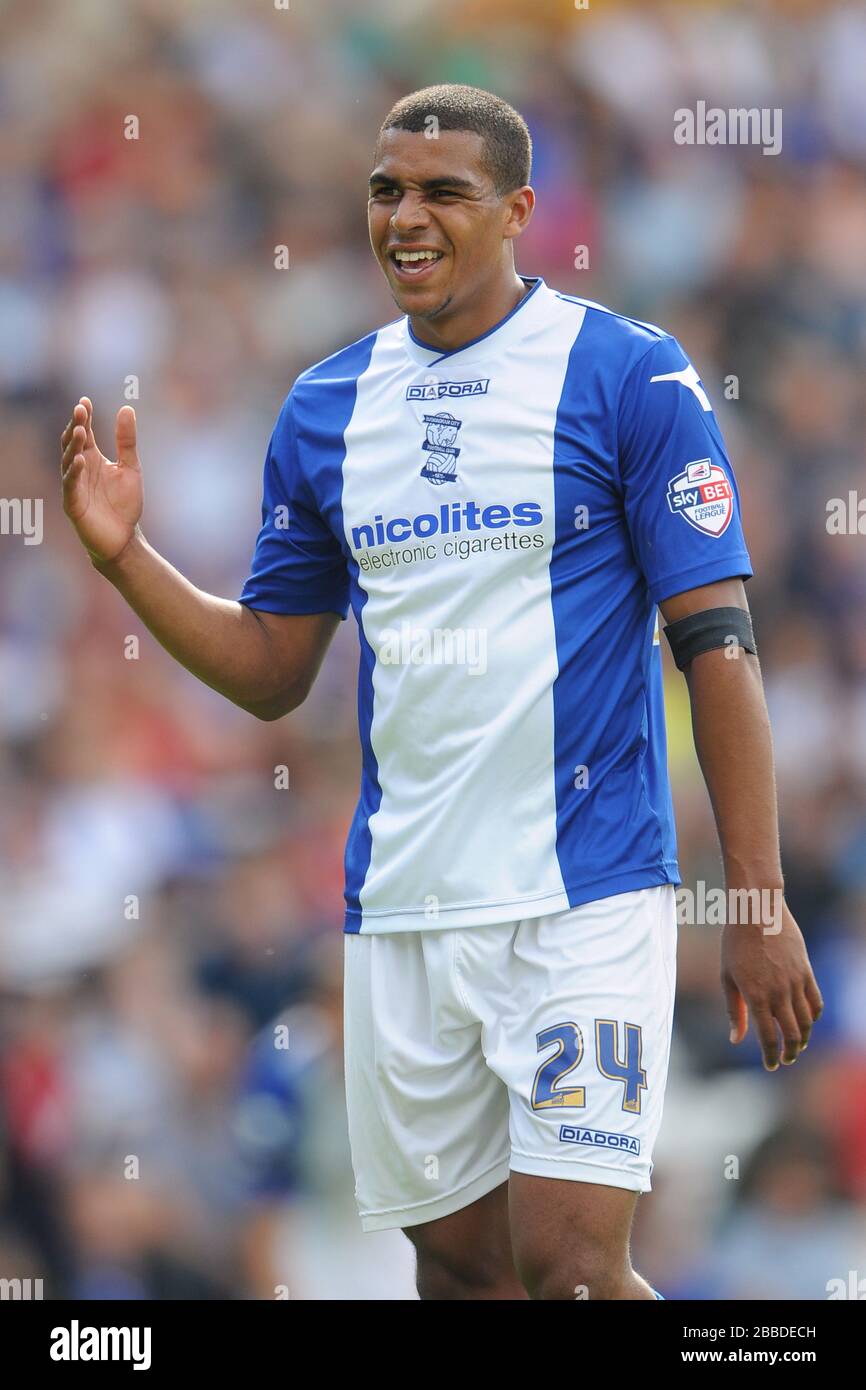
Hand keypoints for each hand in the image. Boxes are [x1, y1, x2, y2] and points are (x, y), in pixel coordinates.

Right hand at [60, 397, 142, 563]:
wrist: (124, 537)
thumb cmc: (124, 504)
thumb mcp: (130, 467)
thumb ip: (127, 441)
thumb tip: (126, 408)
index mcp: (92, 458)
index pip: (84, 433)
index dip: (83, 418)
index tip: (85, 401)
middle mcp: (80, 469)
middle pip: (73, 443)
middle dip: (76, 427)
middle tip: (80, 410)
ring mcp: (74, 486)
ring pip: (68, 461)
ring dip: (73, 446)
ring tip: (80, 430)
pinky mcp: (73, 504)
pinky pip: (70, 486)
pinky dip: (74, 473)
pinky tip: (80, 460)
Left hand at [721, 898, 822, 1069]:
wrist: (757, 910)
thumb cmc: (735, 942)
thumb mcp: (727, 977)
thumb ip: (733, 1010)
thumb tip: (735, 1040)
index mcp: (756, 996)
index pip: (769, 1038)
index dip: (771, 1056)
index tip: (771, 1066)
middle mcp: (779, 992)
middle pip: (792, 1034)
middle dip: (790, 1052)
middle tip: (786, 1059)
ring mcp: (795, 982)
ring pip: (807, 1021)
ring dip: (804, 1038)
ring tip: (798, 1045)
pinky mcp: (806, 971)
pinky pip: (816, 1001)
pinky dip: (815, 1016)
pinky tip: (808, 1021)